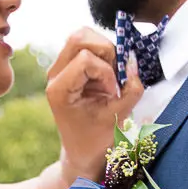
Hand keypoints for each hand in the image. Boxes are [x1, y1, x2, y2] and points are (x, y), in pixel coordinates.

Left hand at [46, 28, 144, 183]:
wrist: (82, 152)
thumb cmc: (97, 140)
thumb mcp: (119, 117)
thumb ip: (131, 89)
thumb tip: (133, 60)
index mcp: (59, 90)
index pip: (86, 59)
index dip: (106, 72)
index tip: (113, 93)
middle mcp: (54, 75)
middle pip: (80, 37)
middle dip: (106, 51)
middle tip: (115, 76)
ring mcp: (59, 69)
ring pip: (82, 36)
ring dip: (105, 51)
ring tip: (111, 75)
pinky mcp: (68, 66)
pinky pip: (86, 45)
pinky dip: (102, 54)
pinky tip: (107, 75)